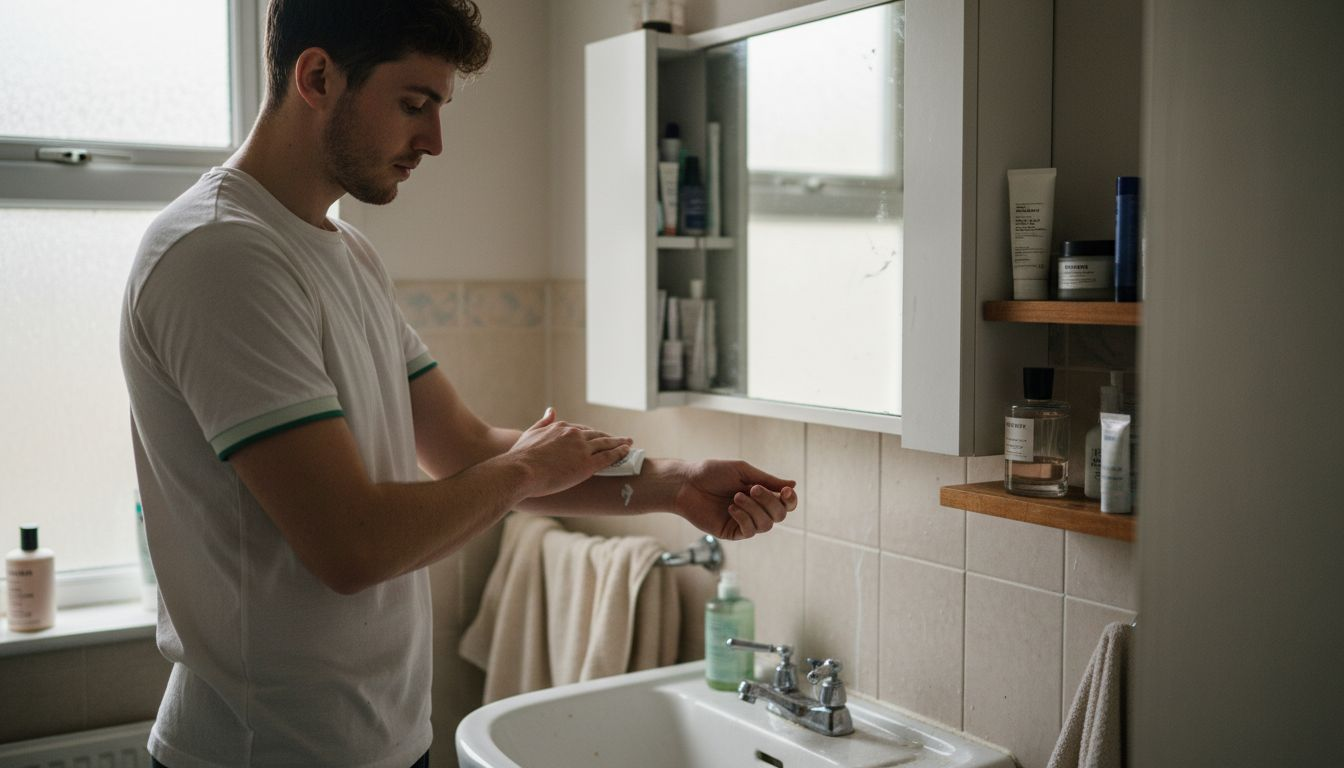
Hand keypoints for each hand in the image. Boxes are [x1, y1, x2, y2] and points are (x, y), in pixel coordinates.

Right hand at [509, 408, 631, 497]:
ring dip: (619, 442)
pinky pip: (609, 457)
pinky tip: (627, 451)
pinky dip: (620, 453)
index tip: (598, 436)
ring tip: (628, 442)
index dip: (591, 434)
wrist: (521, 470)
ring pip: (606, 443)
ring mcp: (582, 449)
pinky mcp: (587, 465)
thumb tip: (552, 410)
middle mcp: (574, 435)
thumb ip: (544, 421)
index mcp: (560, 428)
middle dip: (608, 437)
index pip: (581, 430)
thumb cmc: (521, 456)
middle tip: (619, 439)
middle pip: (596, 435)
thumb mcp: (531, 433)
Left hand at [674, 460, 797, 539]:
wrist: (686, 483)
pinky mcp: (732, 532)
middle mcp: (755, 509)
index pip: (785, 503)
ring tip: (736, 497)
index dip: (791, 500)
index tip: (785, 491)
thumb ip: (767, 480)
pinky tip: (731, 508)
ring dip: (754, 509)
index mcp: (760, 493)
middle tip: (751, 489)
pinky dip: (744, 518)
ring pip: (766, 525)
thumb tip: (793, 484)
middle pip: (779, 515)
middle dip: (768, 501)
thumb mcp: (742, 471)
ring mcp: (744, 522)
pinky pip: (749, 531)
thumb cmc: (712, 473)